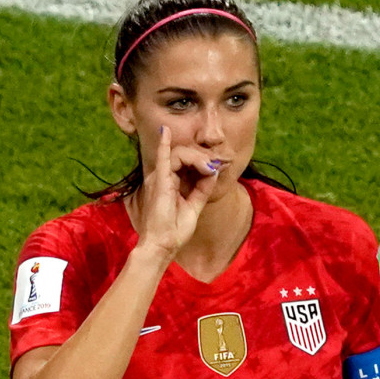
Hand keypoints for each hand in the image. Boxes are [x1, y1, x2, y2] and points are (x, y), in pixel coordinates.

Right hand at [130, 124, 217, 258]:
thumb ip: (203, 188)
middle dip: (204, 157)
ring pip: (181, 154)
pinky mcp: (159, 182)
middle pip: (186, 154)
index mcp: (170, 183)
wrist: (162, 246)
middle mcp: (163, 177)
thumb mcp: (195, 205)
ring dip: (199, 158)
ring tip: (210, 167)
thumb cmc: (174, 231)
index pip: (188, 162)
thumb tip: (213, 170)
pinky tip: (166, 132)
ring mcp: (160, 178)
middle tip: (218, 165)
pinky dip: (164, 144)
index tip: (220, 166)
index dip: (205, 161)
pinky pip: (162, 158)